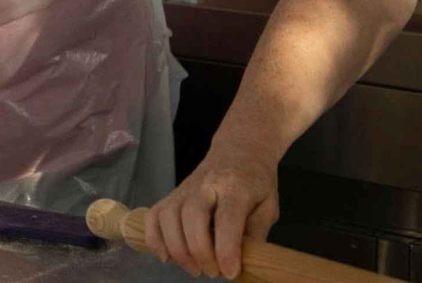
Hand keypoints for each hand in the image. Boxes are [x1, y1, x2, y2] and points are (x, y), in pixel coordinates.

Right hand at [145, 146, 279, 278]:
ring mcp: (183, 190)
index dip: (226, 249)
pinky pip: (153, 217)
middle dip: (200, 251)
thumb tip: (244, 263)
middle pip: (192, 218)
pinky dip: (154, 238)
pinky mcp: (170, 195)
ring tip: (195, 269)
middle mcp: (204, 186)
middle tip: (213, 272)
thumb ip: (257, 233)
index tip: (230, 272)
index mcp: (234, 187)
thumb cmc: (256, 182)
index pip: (226, 219)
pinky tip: (166, 257)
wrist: (238, 151)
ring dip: (177, 249)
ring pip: (168, 218)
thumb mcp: (268, 206)